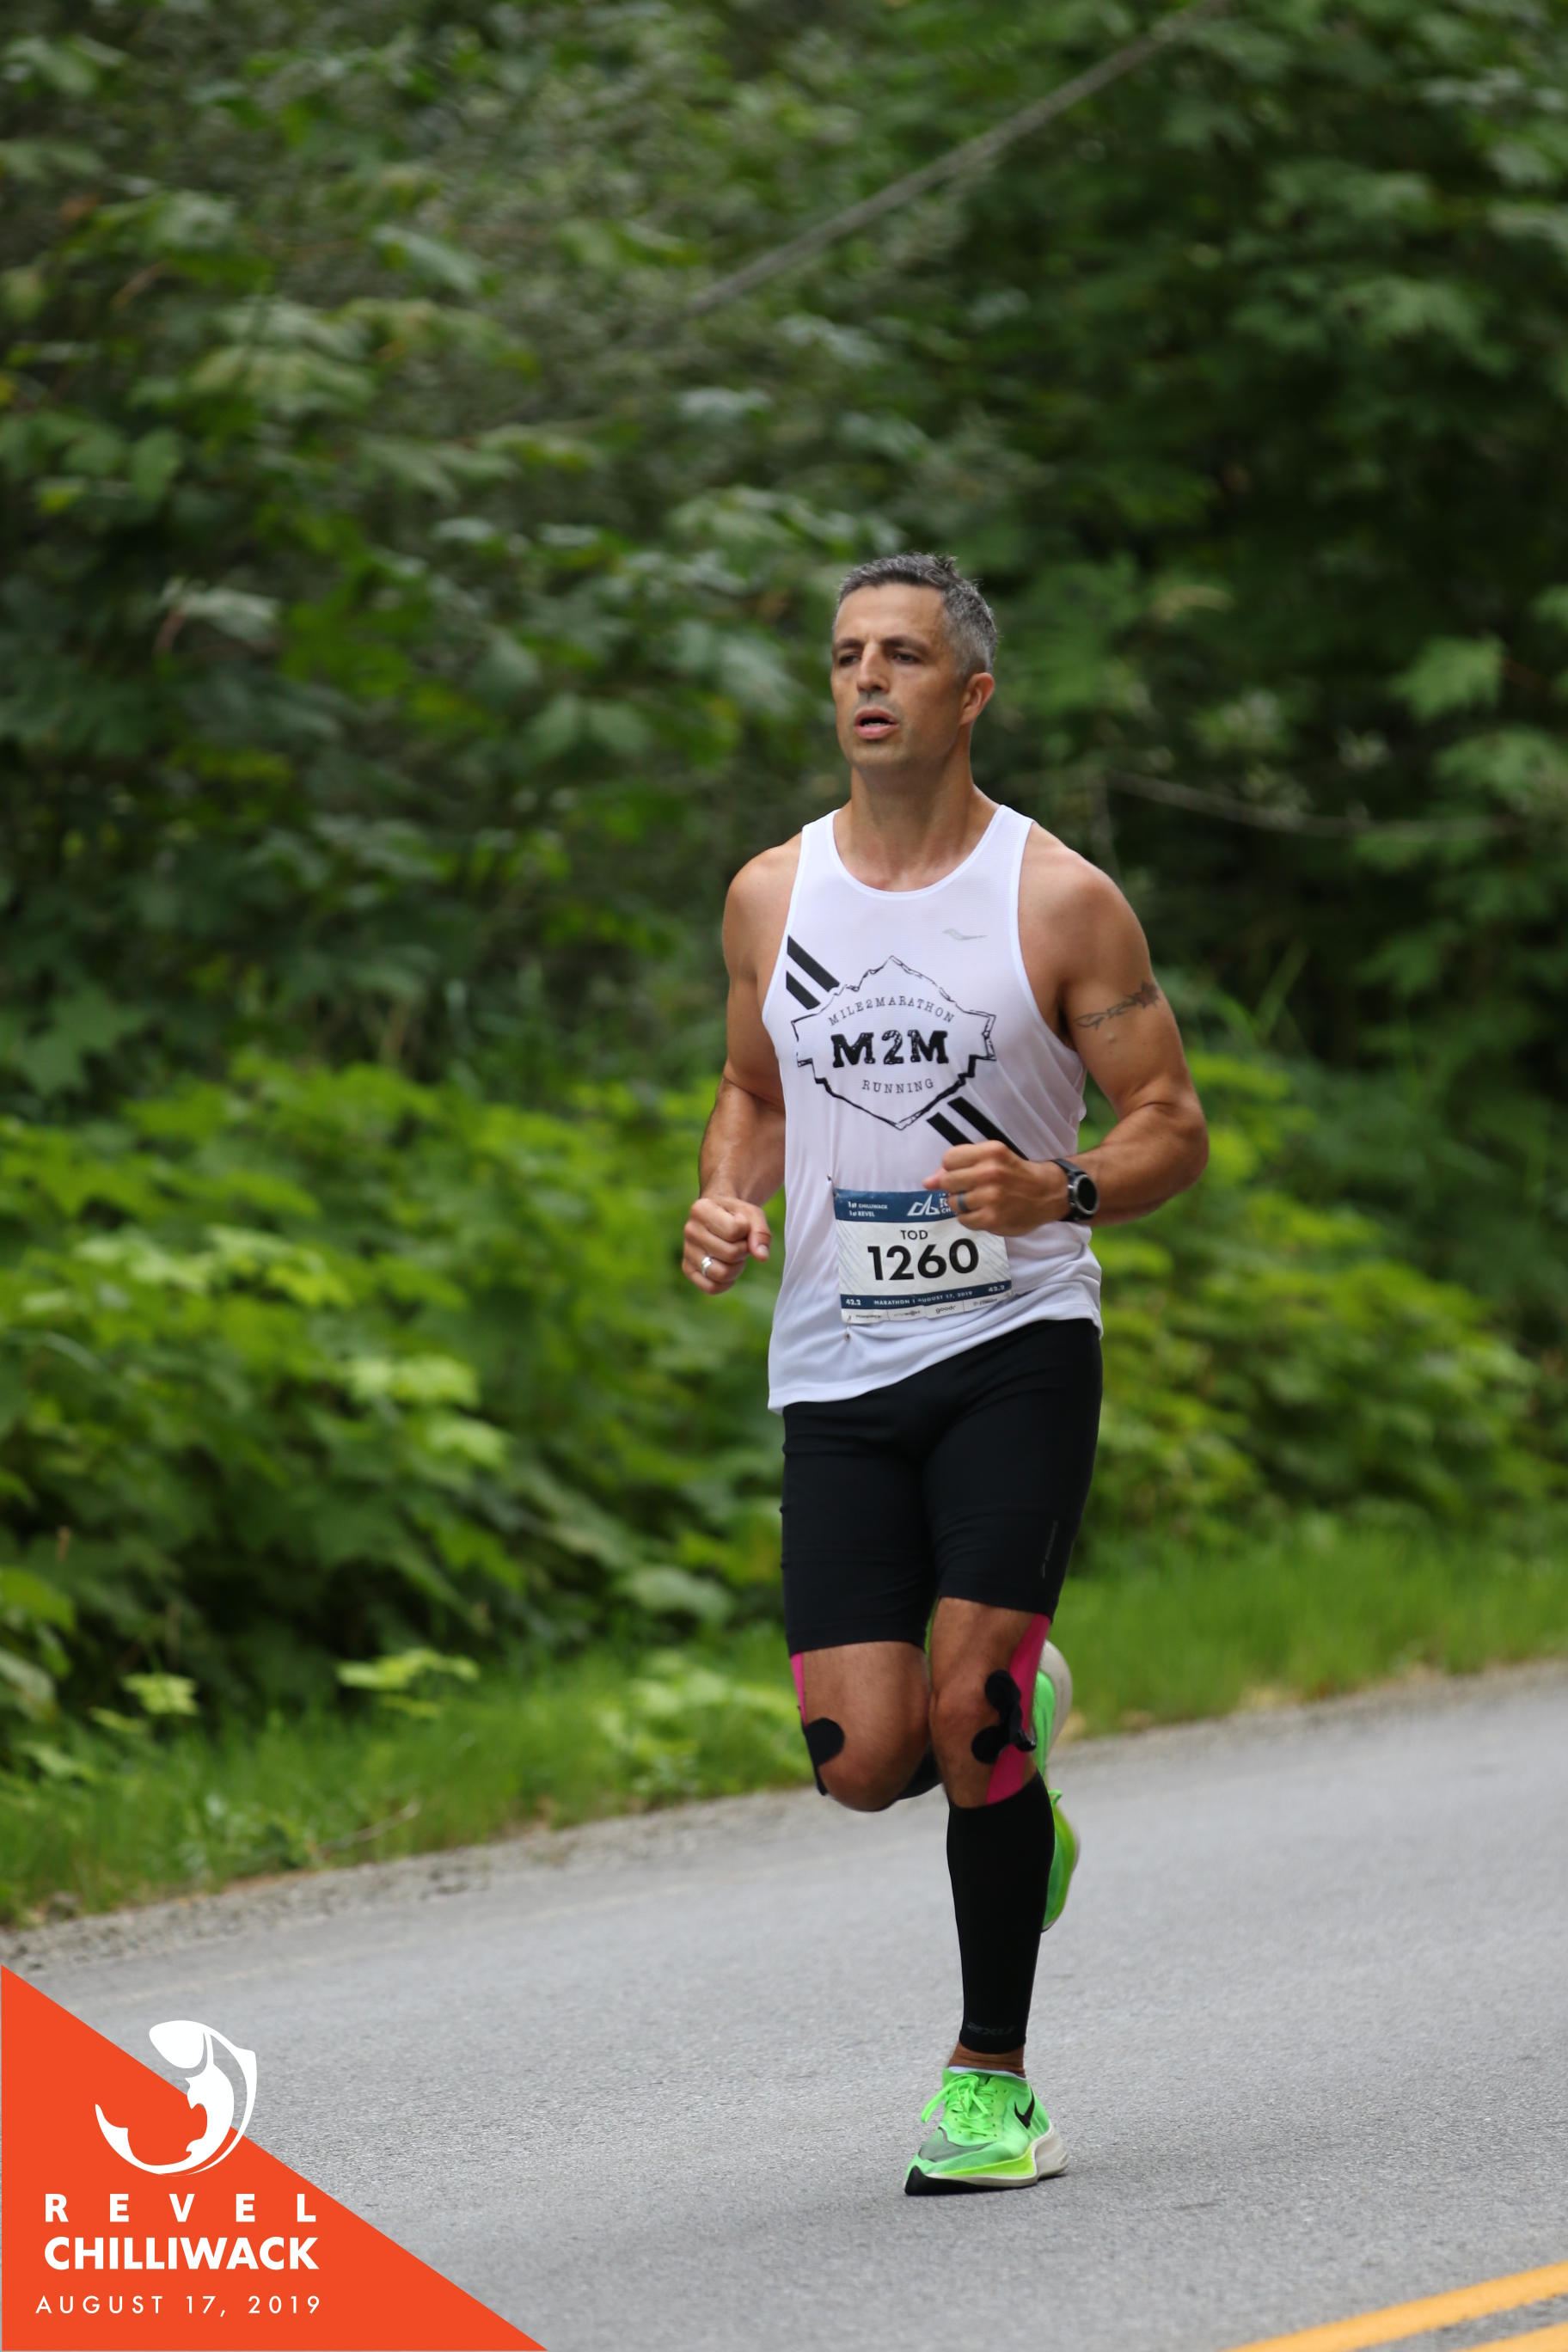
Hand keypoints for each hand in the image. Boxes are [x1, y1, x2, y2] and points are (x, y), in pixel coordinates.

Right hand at [684, 1193, 771, 1292]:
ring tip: (736, 1256)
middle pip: (729, 1254)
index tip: (742, 1224)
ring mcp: (687, 1251)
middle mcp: (690, 1230)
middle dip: (744, 1251)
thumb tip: (761, 1257)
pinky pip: (710, 1287)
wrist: (720, 1215)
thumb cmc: (736, 1214)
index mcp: (701, 1209)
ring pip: (720, 1273)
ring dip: (737, 1268)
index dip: (746, 1231)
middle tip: (742, 1243)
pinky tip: (729, 1270)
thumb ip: (761, 1232)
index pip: (733, 1230)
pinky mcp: (687, 1268)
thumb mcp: (753, 1214)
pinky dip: (725, 1283)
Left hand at [919, 1141, 1067, 1236]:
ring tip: (981, 1201)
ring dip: (962, 1204)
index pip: (949, 1159)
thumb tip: (927, 1182)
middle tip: (972, 1189)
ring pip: (953, 1202)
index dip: (951, 1168)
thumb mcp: (993, 1158)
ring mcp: (990, 1197)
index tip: (963, 1173)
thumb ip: (961, 1164)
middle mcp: (990, 1172)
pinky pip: (964, 1220)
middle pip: (947, 1181)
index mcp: (991, 1152)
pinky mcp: (992, 1218)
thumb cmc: (1016, 1173)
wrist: (1047, 1193)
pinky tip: (984, 1212)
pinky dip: (970, 1218)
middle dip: (955, 1187)